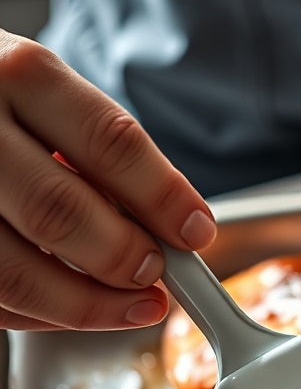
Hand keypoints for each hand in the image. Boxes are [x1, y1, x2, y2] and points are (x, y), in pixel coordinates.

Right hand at [0, 30, 216, 330]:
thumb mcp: (42, 95)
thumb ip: (97, 153)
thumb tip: (164, 226)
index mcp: (18, 74)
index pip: (109, 142)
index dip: (163, 198)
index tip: (196, 233)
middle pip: (61, 212)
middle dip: (122, 257)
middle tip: (154, 273)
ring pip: (17, 272)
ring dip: (87, 305)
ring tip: (132, 305)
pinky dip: (40, 313)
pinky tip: (72, 307)